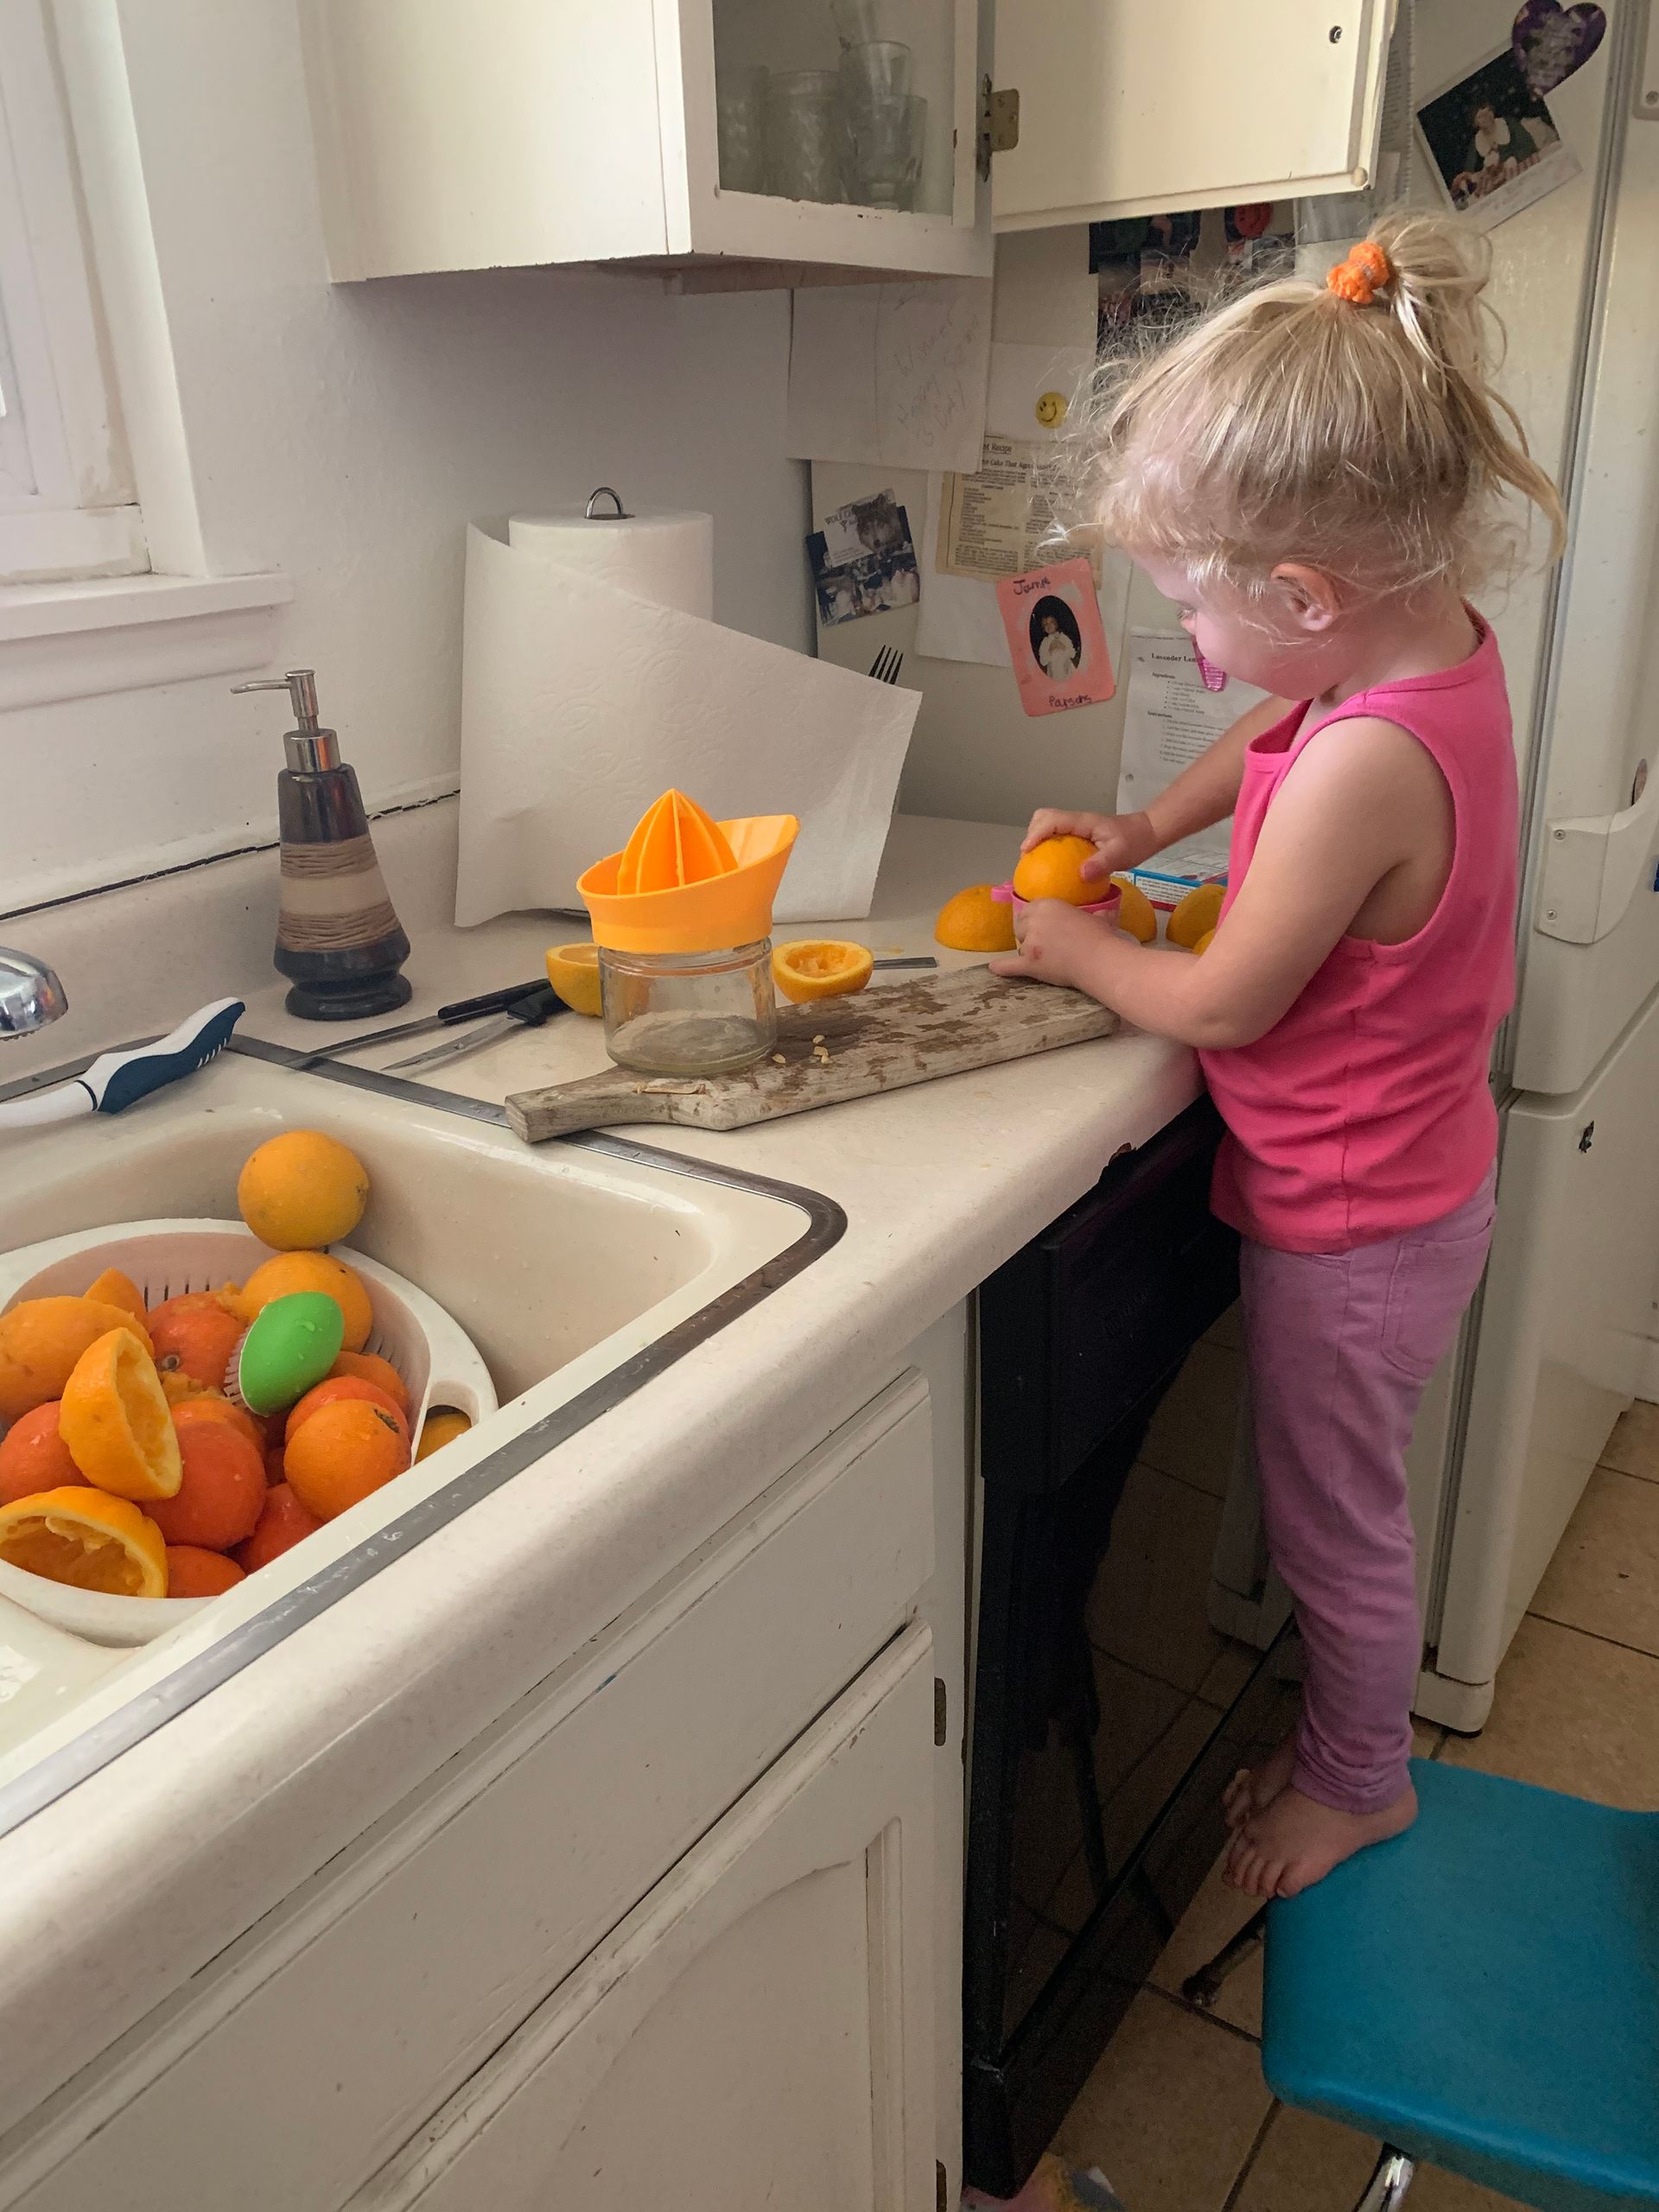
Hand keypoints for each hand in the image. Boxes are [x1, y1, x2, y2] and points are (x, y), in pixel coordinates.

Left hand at [989, 899, 1109, 989]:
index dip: (1034, 920)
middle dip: (1029, 935)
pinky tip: (994, 968)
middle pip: (1021, 927)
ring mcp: (1030, 943)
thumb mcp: (1098, 917)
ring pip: (1020, 947)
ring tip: (1045, 959)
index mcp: (1048, 905)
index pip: (1029, 910)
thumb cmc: (1100, 936)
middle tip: (1044, 944)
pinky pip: (1010, 965)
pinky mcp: (1029, 963)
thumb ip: (1094, 914)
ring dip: (1028, 952)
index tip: (1042, 927)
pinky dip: (1002, 968)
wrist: (1098, 958)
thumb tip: (1105, 913)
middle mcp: (1034, 921)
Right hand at [1020, 807, 1157, 882]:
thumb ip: (1102, 863)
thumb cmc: (1135, 842)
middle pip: (1044, 816)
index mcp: (1084, 822)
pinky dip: (1047, 845)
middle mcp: (1077, 821)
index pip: (1052, 819)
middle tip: (1029, 856)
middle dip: (1032, 833)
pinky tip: (1050, 864)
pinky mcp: (1079, 834)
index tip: (1027, 850)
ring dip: (1037, 838)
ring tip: (1036, 860)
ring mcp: (1077, 827)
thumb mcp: (1121, 855)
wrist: (1147, 833)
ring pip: (1048, 823)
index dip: (1036, 833)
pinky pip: (1056, 835)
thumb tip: (1080, 874)